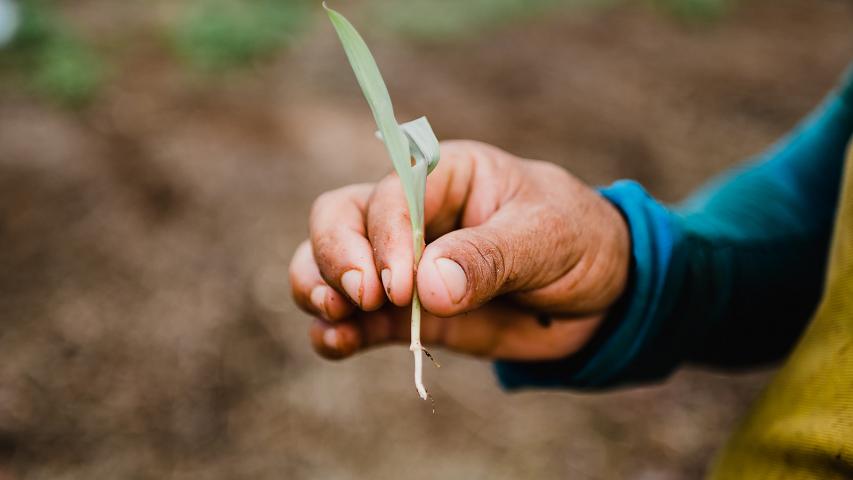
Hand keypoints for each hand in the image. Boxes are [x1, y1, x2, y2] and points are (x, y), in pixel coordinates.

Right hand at [289, 141, 629, 360]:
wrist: (600, 297)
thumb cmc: (579, 242)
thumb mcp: (547, 238)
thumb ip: (489, 257)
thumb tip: (426, 287)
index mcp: (445, 175)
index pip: (390, 195)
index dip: (385, 237)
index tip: (398, 284)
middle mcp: (413, 214)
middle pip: (339, 218)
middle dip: (337, 255)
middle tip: (360, 297)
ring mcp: (404, 265)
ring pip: (330, 263)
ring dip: (318, 288)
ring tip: (332, 320)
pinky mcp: (406, 313)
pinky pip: (357, 319)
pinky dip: (336, 332)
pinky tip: (335, 345)